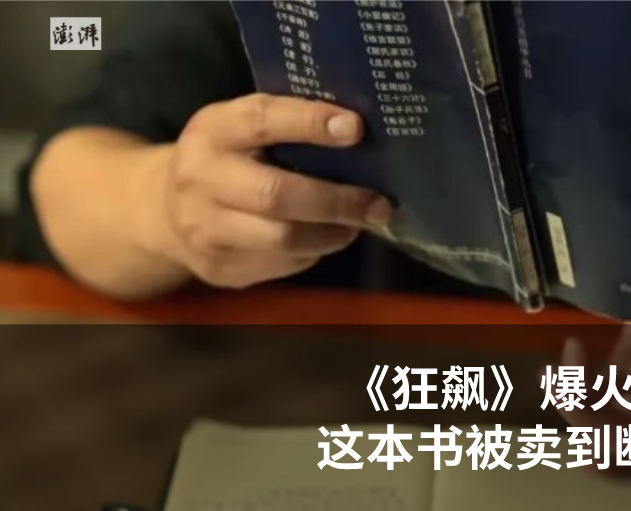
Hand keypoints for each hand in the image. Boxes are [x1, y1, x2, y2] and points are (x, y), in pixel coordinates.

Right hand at [152, 93, 391, 288]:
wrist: (161, 212)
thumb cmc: (224, 159)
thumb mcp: (240, 128)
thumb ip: (286, 124)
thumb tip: (359, 132)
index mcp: (212, 131)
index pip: (261, 120)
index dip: (309, 123)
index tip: (355, 129)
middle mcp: (202, 180)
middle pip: (277, 196)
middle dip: (337, 201)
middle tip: (378, 204)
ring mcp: (206, 231)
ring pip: (285, 240)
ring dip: (334, 233)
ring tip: (358, 223)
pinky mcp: (221, 269)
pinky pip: (283, 264)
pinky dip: (314, 251)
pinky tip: (324, 237)